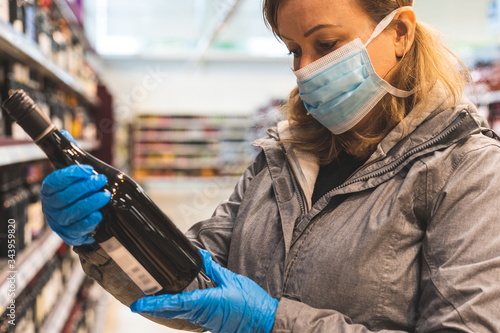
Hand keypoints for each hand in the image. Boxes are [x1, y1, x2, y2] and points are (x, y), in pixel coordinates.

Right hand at [41, 163, 110, 245]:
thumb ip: (81, 178)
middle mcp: (50, 208)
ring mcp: (59, 222)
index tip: (89, 170)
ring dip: (91, 202)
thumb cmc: (78, 199)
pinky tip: (98, 214)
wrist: (80, 224)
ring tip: (105, 195)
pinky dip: (89, 221)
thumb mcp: (75, 186)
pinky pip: (78, 228)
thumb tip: (92, 171)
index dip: (72, 174)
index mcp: (49, 192)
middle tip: (101, 180)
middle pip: (66, 196)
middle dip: (86, 186)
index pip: (56, 181)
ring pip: (72, 212)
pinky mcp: (69, 235)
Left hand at [130, 250, 278, 332]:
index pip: (173, 303)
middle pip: (171, 312)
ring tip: (153, 301)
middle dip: (153, 308)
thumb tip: (200, 256)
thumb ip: (214, 269)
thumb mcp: (232, 280)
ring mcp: (205, 321)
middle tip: (138, 303)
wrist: (264, 322)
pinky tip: (176, 304)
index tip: (137, 304)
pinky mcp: (210, 324)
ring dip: (165, 309)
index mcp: (205, 302)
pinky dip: (178, 311)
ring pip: (179, 315)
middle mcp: (201, 314)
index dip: (153, 303)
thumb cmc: (251, 302)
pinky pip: (190, 317)